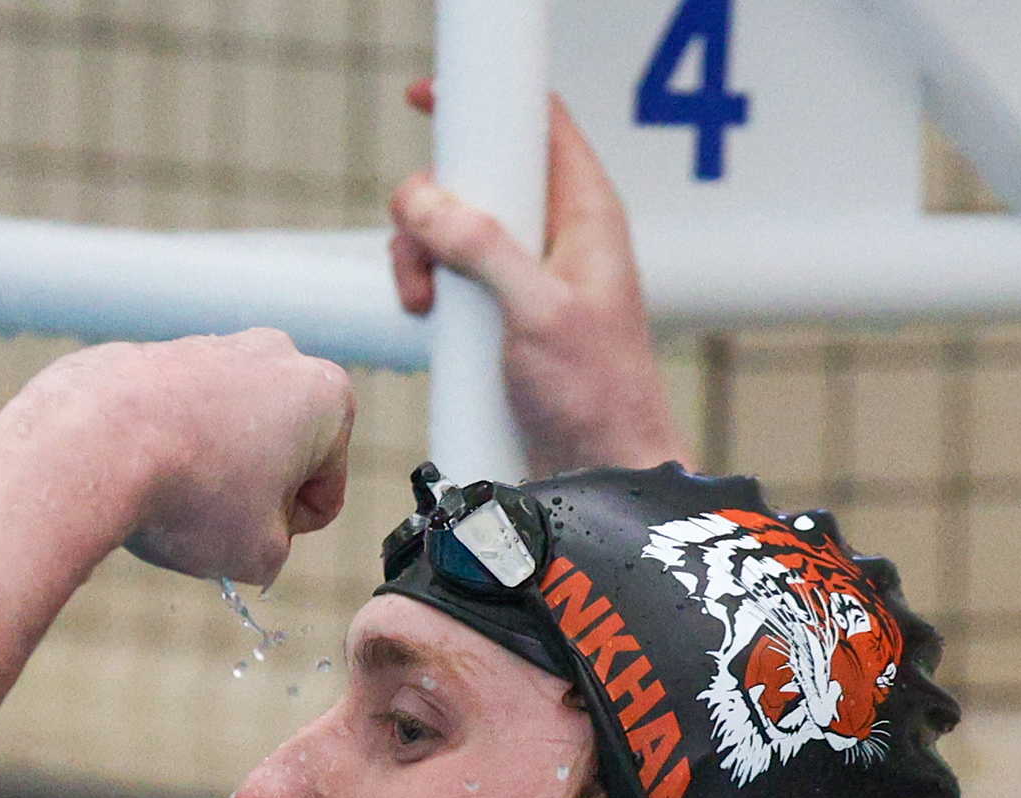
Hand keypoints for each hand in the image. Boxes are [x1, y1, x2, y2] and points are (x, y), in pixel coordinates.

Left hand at [24, 332, 353, 586]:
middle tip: (212, 519)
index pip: (324, 491)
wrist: (93, 444)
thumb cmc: (189, 494)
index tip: (249, 533)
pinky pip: (176, 420)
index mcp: (325, 396)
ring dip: (210, 470)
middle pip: (279, 453)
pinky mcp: (157, 353)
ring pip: (226, 434)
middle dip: (251, 490)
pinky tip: (140, 472)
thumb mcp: (259, 555)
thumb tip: (251, 538)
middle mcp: (276, 356)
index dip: (287, 531)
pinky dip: (166, 446)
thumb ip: (276, 550)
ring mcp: (212, 347)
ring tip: (171, 496)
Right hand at [390, 85, 692, 476]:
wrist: (599, 476)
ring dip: (421, 253)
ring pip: (453, 225)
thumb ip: (482, 247)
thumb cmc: (599, 398)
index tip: (430, 99)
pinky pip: (449, 274)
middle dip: (434, 204)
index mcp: (585, 213)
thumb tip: (423, 200)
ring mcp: (525, 273)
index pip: (539, 119)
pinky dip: (425, 286)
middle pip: (478, 172)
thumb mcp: (539, 312)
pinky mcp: (501, 312)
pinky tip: (425, 319)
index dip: (488, 98)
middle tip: (423, 250)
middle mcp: (555, 234)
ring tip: (424, 303)